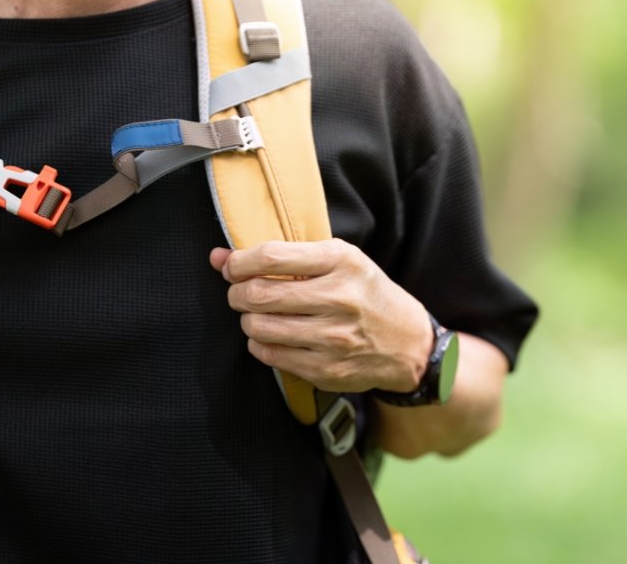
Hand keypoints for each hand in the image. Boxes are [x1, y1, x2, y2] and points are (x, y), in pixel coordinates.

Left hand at [209, 239, 432, 393]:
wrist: (408, 343)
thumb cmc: (367, 294)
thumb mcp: (339, 261)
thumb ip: (283, 257)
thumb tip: (218, 257)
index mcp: (342, 262)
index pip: (271, 257)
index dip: (239, 262)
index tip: (233, 266)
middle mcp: (339, 298)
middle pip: (258, 294)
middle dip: (236, 293)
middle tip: (241, 293)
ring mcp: (332, 338)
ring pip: (258, 327)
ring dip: (248, 320)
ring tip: (260, 315)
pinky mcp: (326, 370)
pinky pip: (269, 355)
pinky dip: (260, 344)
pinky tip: (273, 336)